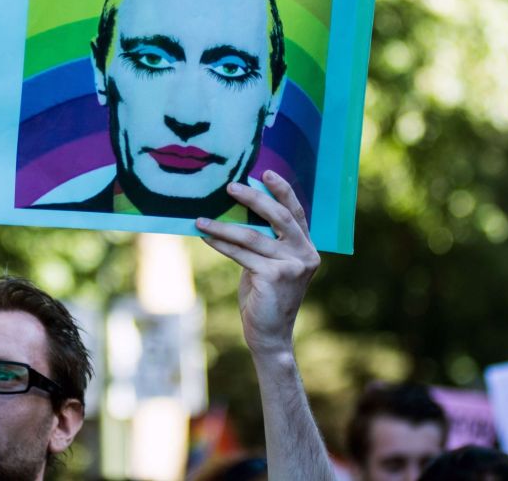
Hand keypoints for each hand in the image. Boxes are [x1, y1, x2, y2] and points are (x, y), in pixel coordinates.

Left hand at [196, 171, 319, 355]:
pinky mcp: (275, 276)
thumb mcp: (268, 264)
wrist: (270, 335)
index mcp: (306, 248)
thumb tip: (236, 213)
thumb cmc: (265, 297)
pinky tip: (205, 236)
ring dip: (223, 226)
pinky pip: (241, 253)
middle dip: (253, 198)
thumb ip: (264, 241)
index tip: (266, 172)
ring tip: (201, 218)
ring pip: (253, 236)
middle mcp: (305, 254)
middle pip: (279, 216)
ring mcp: (292, 265)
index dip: (283, 191)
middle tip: (229, 186)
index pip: (296, 213)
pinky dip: (221, 243)